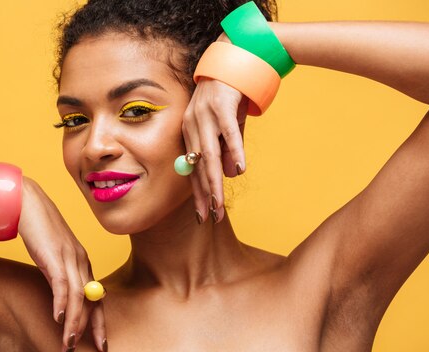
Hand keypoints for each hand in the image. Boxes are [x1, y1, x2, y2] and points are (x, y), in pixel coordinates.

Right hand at [18, 177, 105, 351]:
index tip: (100, 343)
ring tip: (68, 344)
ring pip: (78, 298)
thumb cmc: (36, 228)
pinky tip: (57, 319)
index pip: (97, 297)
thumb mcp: (50, 255)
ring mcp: (69, 257)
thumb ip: (57, 273)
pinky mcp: (53, 254)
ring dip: (74, 323)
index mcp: (82, 261)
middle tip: (94, 351)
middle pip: (93, 300)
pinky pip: (61, 284)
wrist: (24, 200)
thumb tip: (58, 297)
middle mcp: (81, 260)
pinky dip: (61, 303)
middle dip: (93, 329)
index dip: (100, 321)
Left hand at [182, 65, 248, 222]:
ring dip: (214, 181)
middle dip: (205, 195)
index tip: (202, 215)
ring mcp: (204, 114)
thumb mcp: (227, 125)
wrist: (234, 56)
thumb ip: (228, 149)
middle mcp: (192, 125)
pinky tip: (239, 168)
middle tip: (210, 217)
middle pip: (198, 167)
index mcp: (189, 132)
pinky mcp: (221, 104)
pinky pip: (227, 132)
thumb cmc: (230, 94)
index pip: (191, 169)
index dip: (197, 194)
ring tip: (220, 203)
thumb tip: (232, 174)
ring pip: (209, 154)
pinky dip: (234, 151)